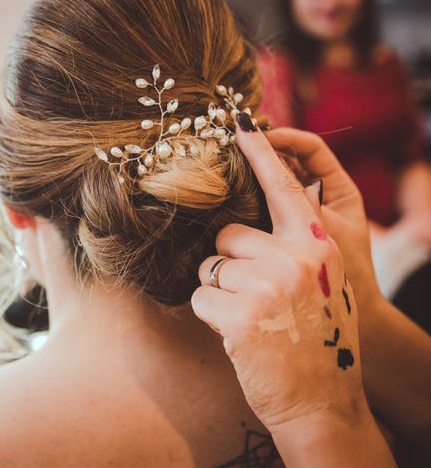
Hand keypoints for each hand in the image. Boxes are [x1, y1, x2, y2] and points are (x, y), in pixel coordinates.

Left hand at [191, 118, 394, 465]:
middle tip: (254, 296)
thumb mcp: (321, 283)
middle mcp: (296, 257)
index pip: (283, 187)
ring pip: (210, 266)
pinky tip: (240, 334)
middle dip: (229, 262)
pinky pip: (200, 296)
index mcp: (318, 244)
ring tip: (252, 317)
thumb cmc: (317, 338)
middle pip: (228, 234)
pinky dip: (211, 315)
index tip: (240, 122)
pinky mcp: (241, 314)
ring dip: (220, 291)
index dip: (261, 152)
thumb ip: (294, 248)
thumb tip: (245, 225)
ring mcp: (269, 285)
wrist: (322, 400)